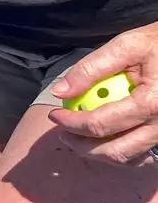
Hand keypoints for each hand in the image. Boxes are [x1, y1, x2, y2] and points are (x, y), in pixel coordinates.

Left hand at [49, 24, 157, 164]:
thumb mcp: (129, 45)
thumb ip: (91, 68)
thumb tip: (60, 91)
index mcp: (153, 103)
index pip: (100, 124)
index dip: (71, 123)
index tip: (54, 114)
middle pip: (115, 151)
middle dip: (82, 146)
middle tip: (62, 134)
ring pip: (129, 157)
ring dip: (99, 153)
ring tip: (78, 137)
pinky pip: (143, 153)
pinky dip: (121, 150)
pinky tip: (106, 138)